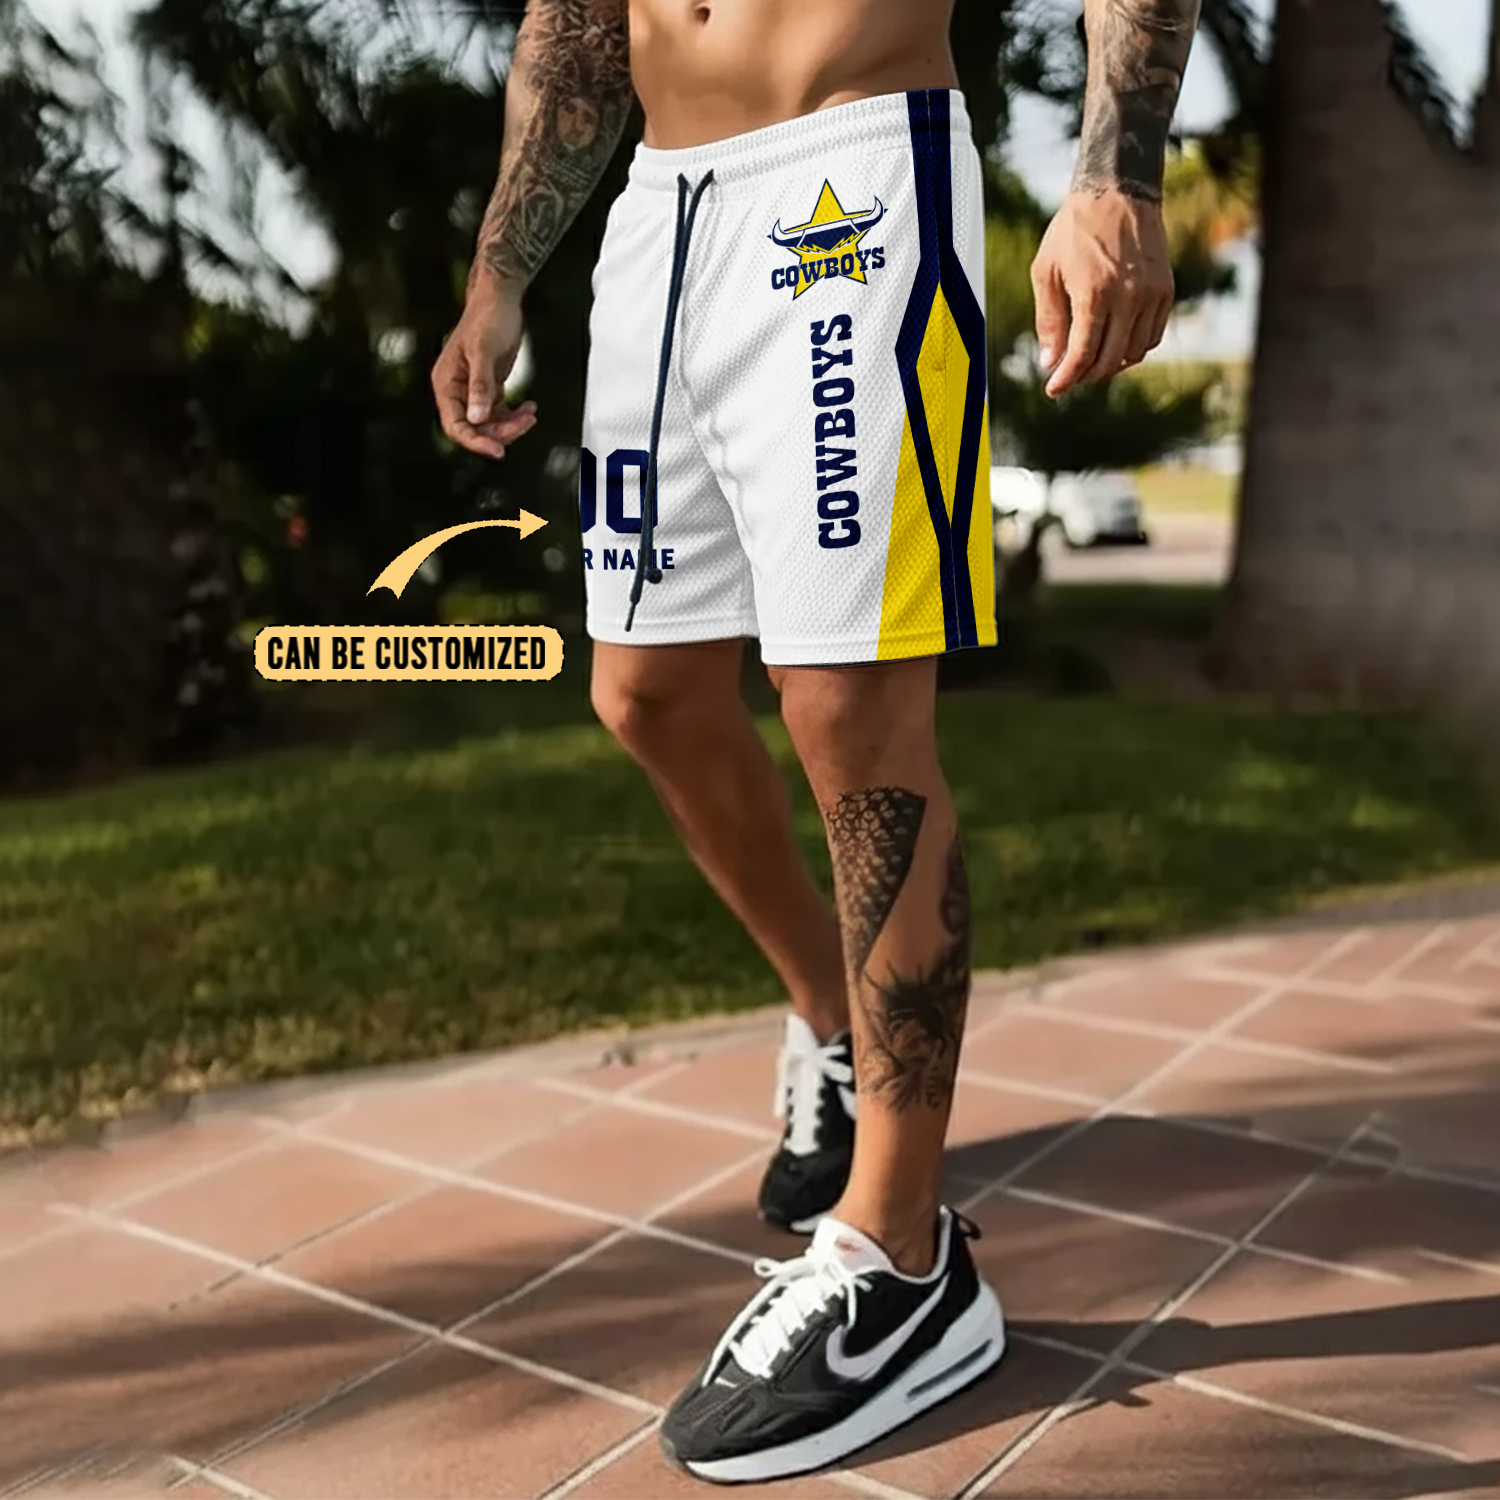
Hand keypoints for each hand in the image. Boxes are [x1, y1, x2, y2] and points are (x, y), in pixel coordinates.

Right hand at [431, 284, 538, 457]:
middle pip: (475, 428)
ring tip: (530, 414)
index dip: (475, 441)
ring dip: (512, 424)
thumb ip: (480, 386)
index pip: (455, 425)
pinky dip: (516, 415)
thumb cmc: (487, 317)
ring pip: (490, 423)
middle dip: (501, 431)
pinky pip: (500, 412)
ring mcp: (473, 391)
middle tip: (524, 424)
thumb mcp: (484, 352)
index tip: (497, 451)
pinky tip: (530, 408)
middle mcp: (457, 390)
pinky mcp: (489, 388)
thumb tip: (477, 418)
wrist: (501, 298)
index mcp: (446, 383)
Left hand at [1030, 190, 1174, 398]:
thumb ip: (1049, 320)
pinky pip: (1152, 337)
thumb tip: (1050, 363)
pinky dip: (1133, 348)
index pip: (1082, 355)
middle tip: (1070, 375)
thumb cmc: (1074, 230)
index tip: (1053, 390)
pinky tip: (1115, 342)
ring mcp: (1151, 295)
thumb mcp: (1046, 271)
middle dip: (1086, 375)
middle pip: (1109, 360)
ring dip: (1110, 364)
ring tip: (1091, 359)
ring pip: (1133, 354)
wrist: (1118, 191)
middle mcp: (1128, 297)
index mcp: (1094, 293)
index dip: (1066, 379)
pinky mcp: (1166, 290)